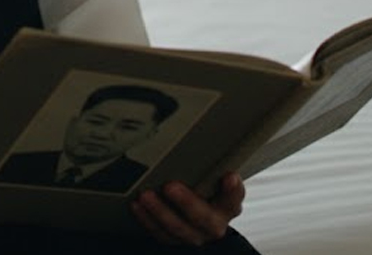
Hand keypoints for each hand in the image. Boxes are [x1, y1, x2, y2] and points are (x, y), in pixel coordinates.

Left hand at [130, 173, 244, 246]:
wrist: (196, 217)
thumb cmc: (205, 189)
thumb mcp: (211, 176)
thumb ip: (209, 164)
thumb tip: (196, 132)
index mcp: (228, 205)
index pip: (234, 198)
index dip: (233, 190)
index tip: (229, 176)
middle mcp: (214, 224)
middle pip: (204, 218)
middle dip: (187, 202)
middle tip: (171, 186)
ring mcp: (194, 235)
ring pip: (178, 228)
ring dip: (160, 211)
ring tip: (145, 196)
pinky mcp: (175, 240)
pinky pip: (160, 233)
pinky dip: (147, 219)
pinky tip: (137, 205)